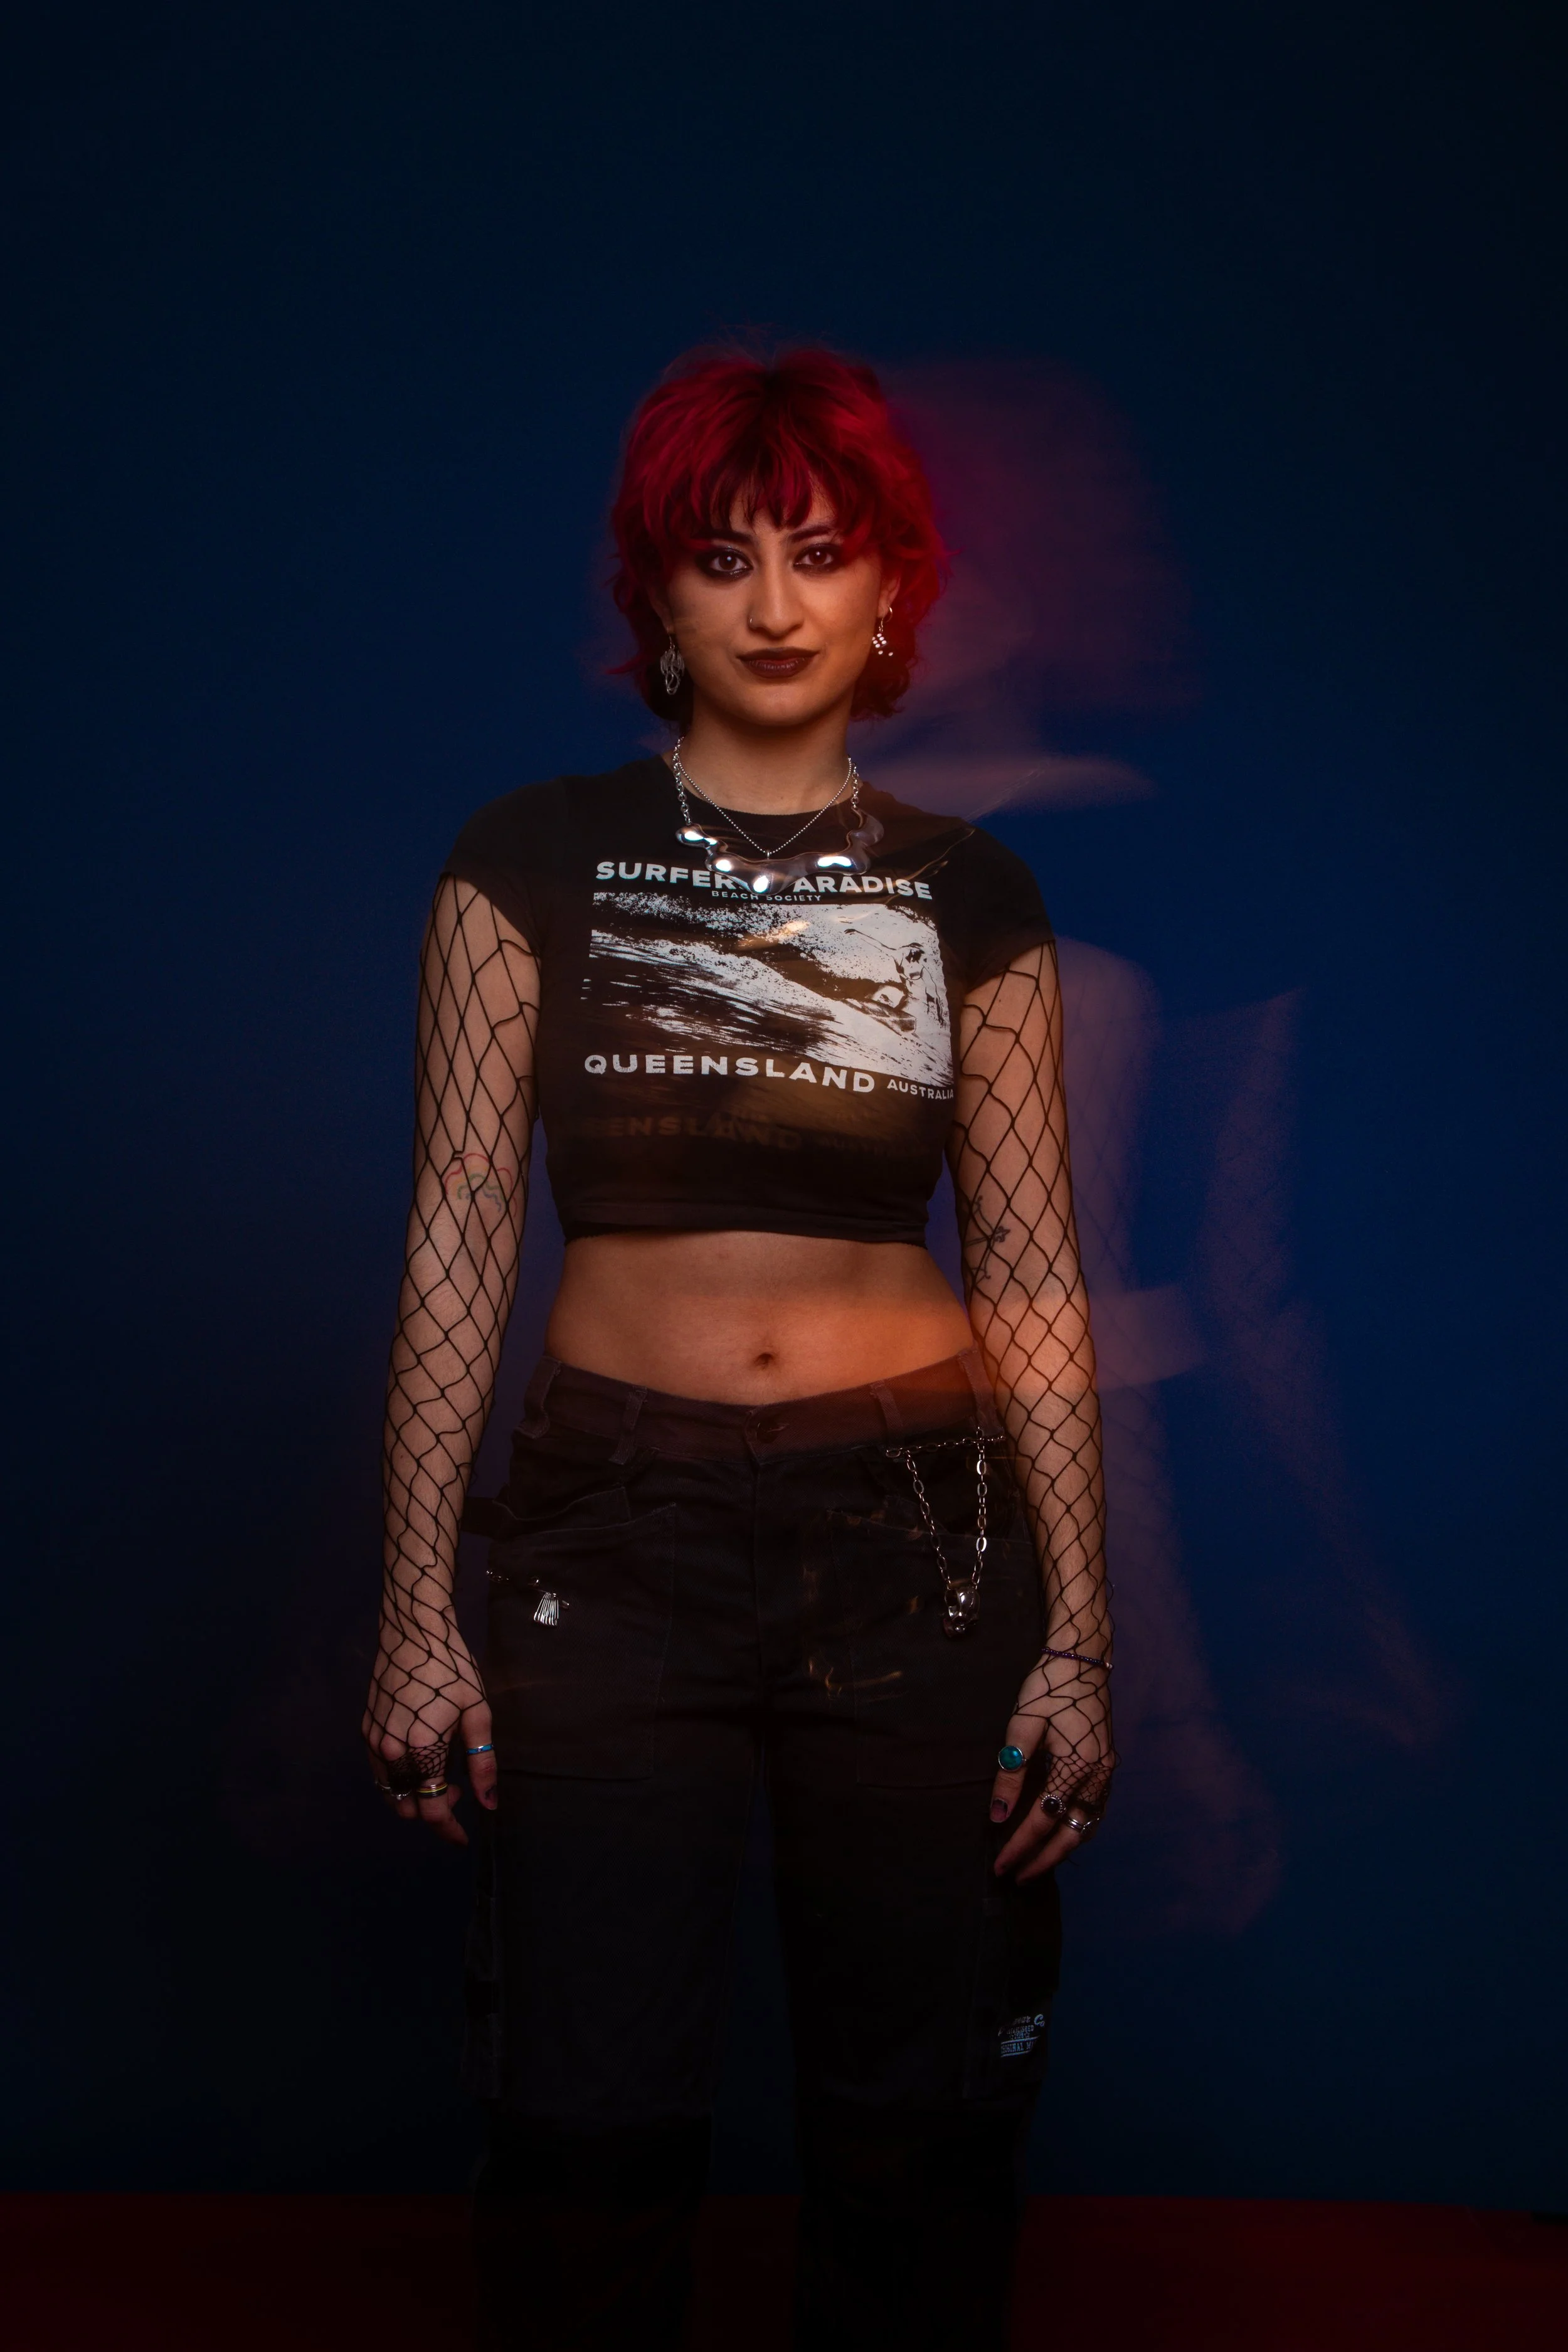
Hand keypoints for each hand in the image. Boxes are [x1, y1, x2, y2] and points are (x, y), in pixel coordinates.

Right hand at [362, 1614, 497, 1846]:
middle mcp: (390, 1750)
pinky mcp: (365, 1729)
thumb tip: (489, 1804)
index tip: (463, 1838)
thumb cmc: (452, 1667)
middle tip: (460, 1790)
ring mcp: (373, 1741)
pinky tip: (419, 1760)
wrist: (412, 1629)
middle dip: (434, 1810)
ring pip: (390, 1792)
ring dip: (415, 1797)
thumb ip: (482, 1761)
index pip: (432, 1807)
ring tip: (441, 1774)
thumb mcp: (477, 1712)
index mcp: (420, 1748)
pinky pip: (380, 1772)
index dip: (448, 1829)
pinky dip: (399, 1779)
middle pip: (408, 1806)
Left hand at [987, 1648, 1114, 1881]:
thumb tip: (997, 1813)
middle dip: (1043, 1859)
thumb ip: (1011, 1772)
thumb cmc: (1049, 1686)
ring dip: (1062, 1848)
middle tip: (1017, 1876)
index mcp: (1077, 1768)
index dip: (1019, 1846)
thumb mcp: (1023, 1725)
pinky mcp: (1107, 1764)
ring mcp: (1107, 1772)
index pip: (1043, 1820)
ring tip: (1036, 1863)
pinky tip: (1060, 1832)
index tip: (999, 1865)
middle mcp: (1098, 1777)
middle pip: (1071, 1834)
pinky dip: (1076, 1828)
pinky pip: (1094, 1809)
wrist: (1083, 1657)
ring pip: (1087, 1825)